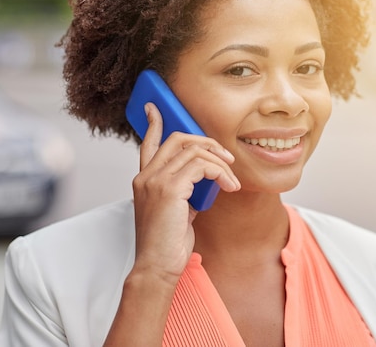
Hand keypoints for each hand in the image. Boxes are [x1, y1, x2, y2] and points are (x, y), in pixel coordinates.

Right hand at [130, 102, 239, 283]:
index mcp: (144, 179)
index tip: (155, 108)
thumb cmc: (167, 243)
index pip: (148, 142)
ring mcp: (155, 180)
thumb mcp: (175, 210)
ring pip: (194, 150)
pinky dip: (220, 173)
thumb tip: (205, 177)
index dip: (153, 123)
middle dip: (207, 141)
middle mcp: (145, 176)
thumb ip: (184, 189)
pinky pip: (201, 166)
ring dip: (220, 162)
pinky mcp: (169, 189)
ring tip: (232, 179)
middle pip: (178, 139)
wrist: (157, 267)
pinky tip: (229, 186)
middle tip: (226, 157)